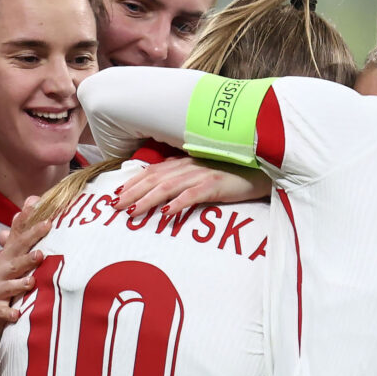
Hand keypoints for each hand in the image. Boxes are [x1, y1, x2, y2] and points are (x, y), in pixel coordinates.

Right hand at [0, 210, 51, 326]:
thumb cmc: (7, 276)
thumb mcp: (14, 252)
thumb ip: (23, 228)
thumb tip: (33, 199)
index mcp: (9, 255)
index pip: (20, 238)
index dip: (31, 229)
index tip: (48, 221)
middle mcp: (2, 270)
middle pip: (14, 260)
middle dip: (26, 257)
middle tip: (41, 253)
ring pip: (8, 285)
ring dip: (18, 284)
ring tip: (31, 282)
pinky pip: (2, 312)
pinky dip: (9, 313)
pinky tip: (17, 314)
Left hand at [111, 157, 269, 214]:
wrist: (262, 168)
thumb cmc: (233, 174)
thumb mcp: (205, 175)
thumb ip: (186, 180)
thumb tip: (165, 195)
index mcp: (184, 162)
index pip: (152, 171)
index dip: (133, 182)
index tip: (117, 195)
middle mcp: (188, 165)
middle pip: (154, 179)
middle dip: (132, 193)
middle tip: (114, 207)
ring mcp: (201, 174)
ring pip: (168, 186)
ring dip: (148, 199)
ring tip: (132, 212)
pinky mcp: (215, 184)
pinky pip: (193, 194)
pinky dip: (178, 203)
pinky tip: (166, 213)